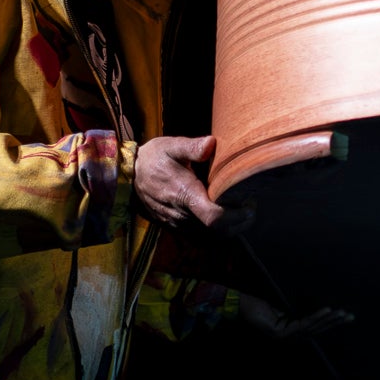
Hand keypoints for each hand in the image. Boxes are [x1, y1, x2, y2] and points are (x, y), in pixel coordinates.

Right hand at [133, 135, 248, 231]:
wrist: (129, 175)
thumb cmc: (153, 158)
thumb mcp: (171, 146)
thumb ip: (192, 147)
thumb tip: (211, 143)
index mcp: (185, 194)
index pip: (214, 217)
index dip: (237, 216)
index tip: (250, 204)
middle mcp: (182, 214)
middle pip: (219, 230)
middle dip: (240, 222)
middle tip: (251, 206)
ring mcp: (178, 224)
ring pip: (212, 236)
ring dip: (230, 228)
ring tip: (242, 210)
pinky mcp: (177, 227)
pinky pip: (202, 236)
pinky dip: (217, 231)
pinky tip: (225, 216)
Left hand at [236, 293, 354, 340]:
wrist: (242, 305)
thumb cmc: (260, 305)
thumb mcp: (283, 307)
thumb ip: (297, 311)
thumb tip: (316, 302)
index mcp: (292, 332)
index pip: (316, 328)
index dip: (332, 323)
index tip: (347, 316)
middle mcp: (290, 338)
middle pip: (317, 330)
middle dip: (335, 322)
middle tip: (351, 316)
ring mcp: (285, 338)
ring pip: (312, 328)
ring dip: (329, 319)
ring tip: (342, 312)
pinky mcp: (280, 334)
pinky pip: (302, 324)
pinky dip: (316, 316)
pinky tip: (327, 310)